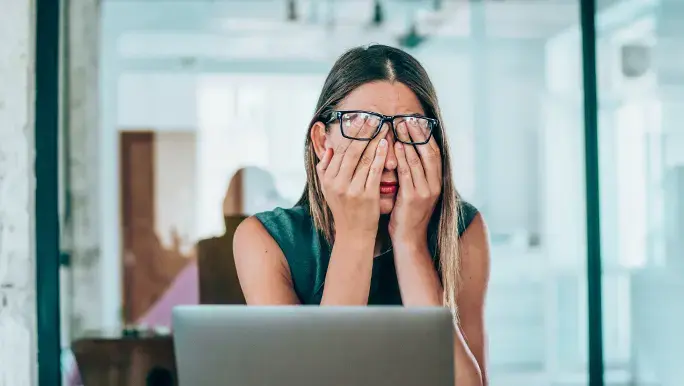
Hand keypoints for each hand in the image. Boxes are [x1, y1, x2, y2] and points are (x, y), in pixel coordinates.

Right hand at [317, 123, 389, 238]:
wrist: (353, 234)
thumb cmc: (343, 209)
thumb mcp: (327, 189)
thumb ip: (324, 168)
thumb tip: (328, 146)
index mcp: (327, 179)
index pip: (339, 150)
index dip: (350, 133)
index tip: (359, 119)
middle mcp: (337, 183)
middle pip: (351, 151)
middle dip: (363, 132)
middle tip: (373, 117)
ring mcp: (352, 189)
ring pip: (363, 158)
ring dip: (373, 140)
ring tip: (382, 126)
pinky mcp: (367, 196)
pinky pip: (374, 171)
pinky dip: (379, 156)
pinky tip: (385, 144)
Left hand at [389, 119, 441, 246]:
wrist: (409, 239)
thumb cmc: (407, 215)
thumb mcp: (416, 192)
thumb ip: (414, 174)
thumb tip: (406, 153)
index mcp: (437, 182)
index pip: (434, 152)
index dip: (425, 135)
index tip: (416, 120)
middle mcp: (435, 185)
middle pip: (428, 152)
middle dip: (417, 134)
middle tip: (407, 118)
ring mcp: (425, 191)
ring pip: (417, 160)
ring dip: (408, 141)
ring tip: (399, 126)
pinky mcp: (413, 198)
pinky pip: (407, 173)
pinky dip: (402, 158)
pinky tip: (395, 146)